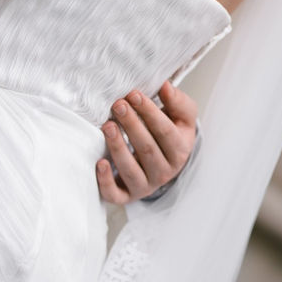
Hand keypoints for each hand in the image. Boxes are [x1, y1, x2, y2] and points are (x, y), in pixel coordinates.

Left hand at [96, 80, 197, 204]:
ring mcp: (145, 186)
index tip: (134, 94)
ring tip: (107, 125)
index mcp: (180, 151)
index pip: (165, 132)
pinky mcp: (127, 195)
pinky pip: (115, 194)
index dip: (150, 112)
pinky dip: (106, 181)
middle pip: (147, 149)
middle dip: (132, 125)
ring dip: (118, 147)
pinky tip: (99, 163)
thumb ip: (177, 101)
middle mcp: (165, 172)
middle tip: (118, 105)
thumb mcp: (181, 117)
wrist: (164, 161)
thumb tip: (165, 86)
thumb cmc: (171, 133)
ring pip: (131, 170)